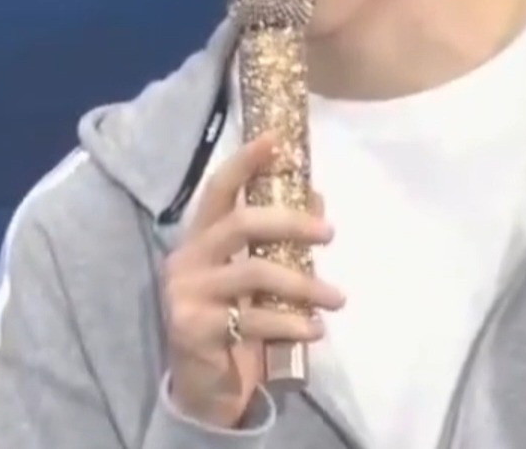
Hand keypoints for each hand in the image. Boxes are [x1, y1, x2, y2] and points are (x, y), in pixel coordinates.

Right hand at [161, 133, 343, 427]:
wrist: (202, 385)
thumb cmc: (231, 318)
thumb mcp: (254, 275)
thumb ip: (277, 239)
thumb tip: (317, 196)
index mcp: (200, 237)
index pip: (219, 189)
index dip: (245, 162)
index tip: (277, 139)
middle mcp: (187, 258)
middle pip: (241, 224)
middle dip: (291, 223)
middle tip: (330, 233)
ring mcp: (187, 293)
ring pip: (253, 273)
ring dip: (304, 284)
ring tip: (337, 298)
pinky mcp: (194, 329)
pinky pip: (252, 320)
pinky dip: (291, 323)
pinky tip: (315, 329)